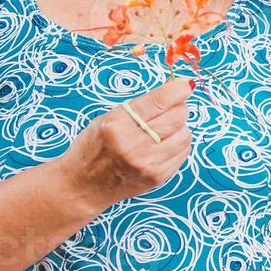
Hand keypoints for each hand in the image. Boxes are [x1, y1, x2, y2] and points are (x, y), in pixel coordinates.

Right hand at [55, 77, 193, 209]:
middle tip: (172, 107)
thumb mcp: (108, 119)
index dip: (178, 90)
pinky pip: (183, 152)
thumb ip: (140, 105)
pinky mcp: (158, 177)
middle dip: (179, 107)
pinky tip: (163, 144)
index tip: (186, 84)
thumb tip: (174, 88)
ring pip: (185, 135)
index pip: (159, 101)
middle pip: (177, 117)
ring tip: (164, 129)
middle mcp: (133, 145)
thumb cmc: (95, 147)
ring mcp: (147, 164)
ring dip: (180, 127)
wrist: (84, 185)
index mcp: (117, 125)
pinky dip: (178, 144)